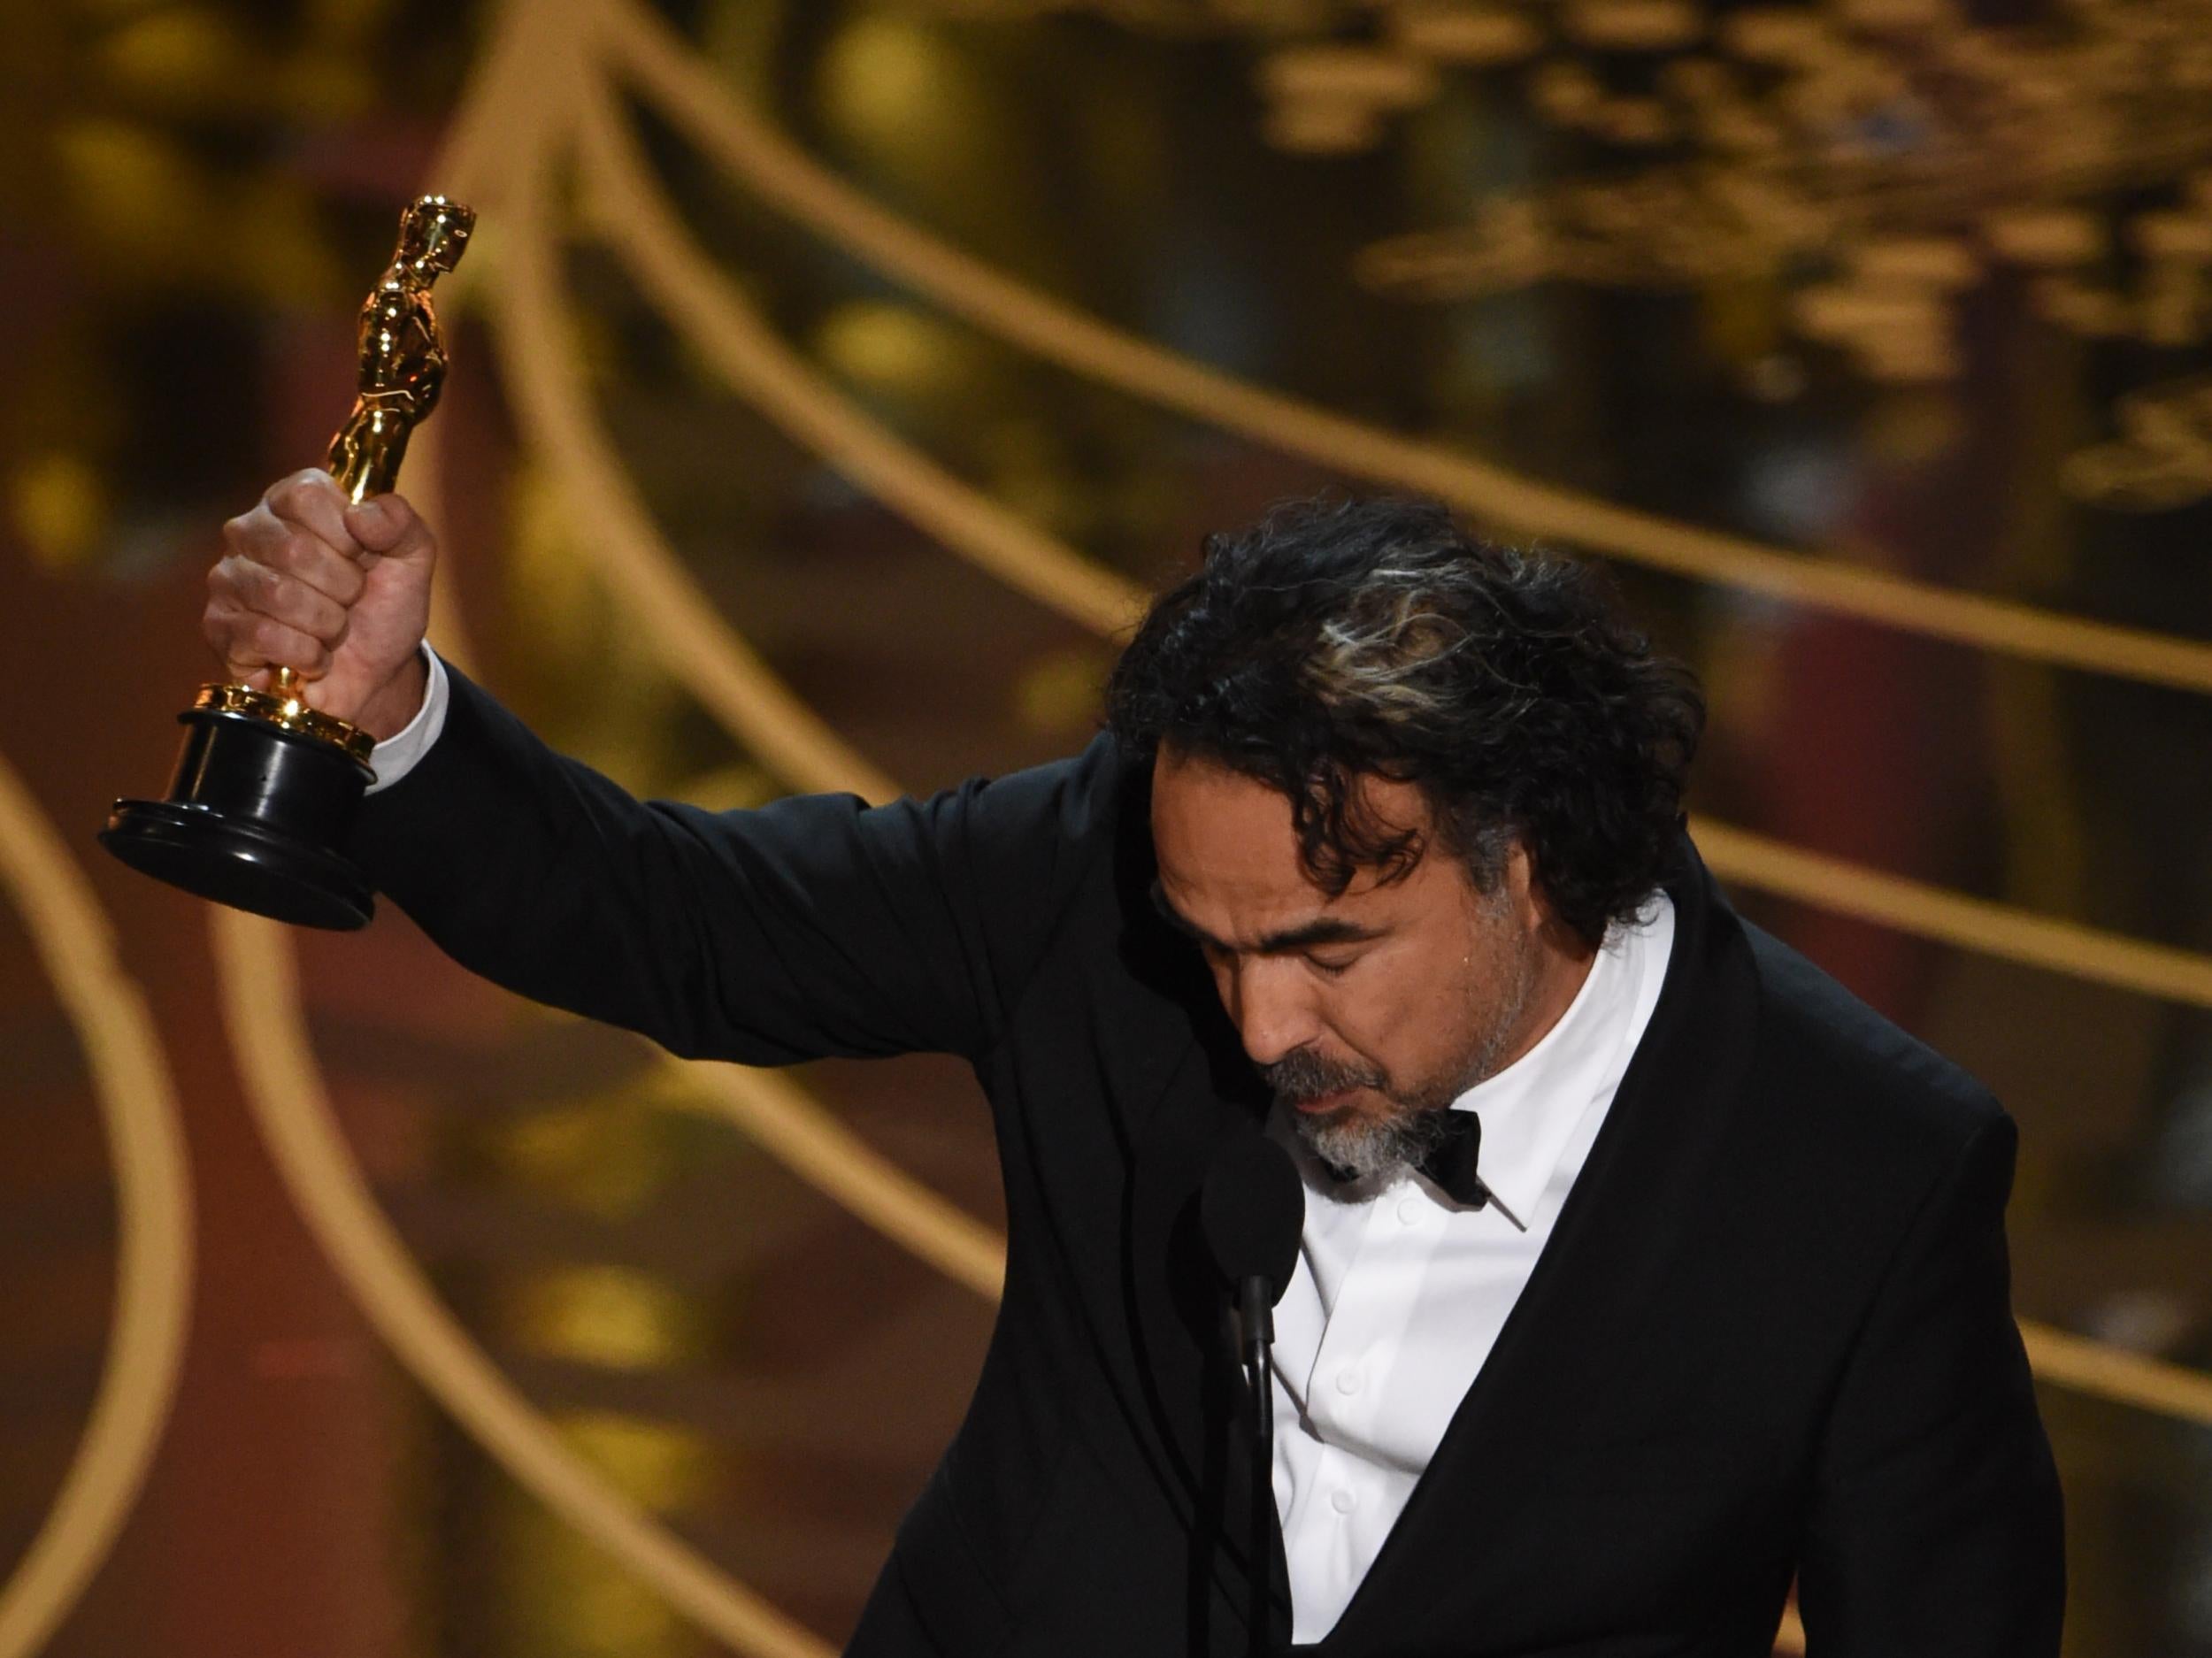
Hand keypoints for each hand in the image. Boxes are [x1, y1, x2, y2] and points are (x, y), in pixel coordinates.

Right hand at [205, 468, 435, 739]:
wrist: (375, 675)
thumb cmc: (384, 607)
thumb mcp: (412, 557)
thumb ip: (399, 521)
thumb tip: (360, 514)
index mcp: (292, 500)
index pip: (306, 496)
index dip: (348, 537)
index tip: (363, 558)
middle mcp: (249, 531)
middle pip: (293, 548)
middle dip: (343, 587)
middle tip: (350, 600)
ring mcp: (228, 578)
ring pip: (279, 594)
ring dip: (327, 624)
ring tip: (332, 628)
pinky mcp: (220, 627)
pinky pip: (264, 636)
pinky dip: (307, 655)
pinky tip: (312, 655)